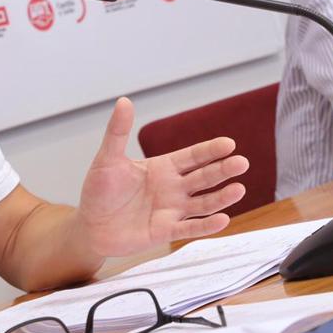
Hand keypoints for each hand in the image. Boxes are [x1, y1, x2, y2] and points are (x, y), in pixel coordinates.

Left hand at [75, 97, 248, 257]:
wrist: (90, 225)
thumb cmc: (99, 191)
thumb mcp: (107, 159)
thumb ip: (118, 132)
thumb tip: (124, 100)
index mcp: (163, 167)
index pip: (193, 156)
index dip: (210, 151)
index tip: (229, 144)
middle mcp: (173, 188)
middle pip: (204, 177)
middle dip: (223, 170)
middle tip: (242, 163)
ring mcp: (172, 210)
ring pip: (203, 203)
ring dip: (221, 197)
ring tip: (239, 189)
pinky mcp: (165, 232)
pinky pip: (189, 228)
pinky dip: (206, 226)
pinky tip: (223, 220)